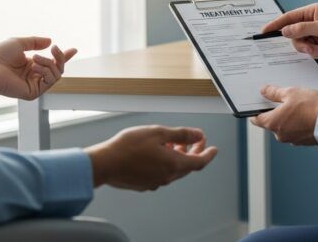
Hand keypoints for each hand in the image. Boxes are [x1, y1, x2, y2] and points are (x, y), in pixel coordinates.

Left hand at [0, 37, 76, 108]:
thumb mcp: (19, 43)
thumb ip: (35, 42)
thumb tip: (50, 42)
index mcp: (30, 65)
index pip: (51, 62)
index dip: (63, 56)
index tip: (74, 50)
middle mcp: (33, 76)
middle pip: (57, 69)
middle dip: (60, 58)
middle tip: (55, 49)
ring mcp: (34, 85)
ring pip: (56, 74)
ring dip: (49, 63)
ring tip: (35, 58)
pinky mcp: (33, 93)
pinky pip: (49, 81)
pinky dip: (45, 71)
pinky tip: (35, 66)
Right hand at [86, 126, 217, 190]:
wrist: (105, 163)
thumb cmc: (128, 147)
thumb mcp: (158, 133)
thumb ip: (181, 135)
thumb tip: (198, 135)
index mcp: (173, 165)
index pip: (199, 162)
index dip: (208, 154)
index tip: (213, 149)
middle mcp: (167, 177)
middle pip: (187, 166)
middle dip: (193, 152)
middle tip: (195, 141)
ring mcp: (155, 182)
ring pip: (174, 170)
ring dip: (178, 157)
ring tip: (174, 143)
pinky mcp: (144, 184)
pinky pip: (162, 173)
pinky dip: (166, 162)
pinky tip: (158, 152)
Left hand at [250, 85, 317, 145]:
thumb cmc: (311, 107)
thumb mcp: (290, 93)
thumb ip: (274, 92)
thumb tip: (264, 90)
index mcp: (273, 123)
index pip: (256, 119)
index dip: (255, 111)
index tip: (257, 105)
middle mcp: (280, 135)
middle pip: (271, 123)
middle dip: (276, 112)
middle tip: (282, 100)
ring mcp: (293, 140)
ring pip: (285, 127)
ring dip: (288, 118)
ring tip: (298, 105)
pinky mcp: (304, 141)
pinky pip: (296, 131)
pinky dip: (298, 123)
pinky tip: (306, 114)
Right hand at [262, 3, 317, 58]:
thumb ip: (301, 29)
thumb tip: (285, 30)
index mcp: (312, 11)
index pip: (288, 17)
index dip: (276, 24)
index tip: (264, 31)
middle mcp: (313, 21)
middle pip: (294, 34)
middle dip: (302, 43)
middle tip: (310, 47)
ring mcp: (317, 33)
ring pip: (302, 44)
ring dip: (312, 49)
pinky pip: (312, 50)